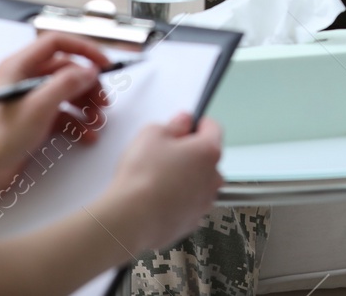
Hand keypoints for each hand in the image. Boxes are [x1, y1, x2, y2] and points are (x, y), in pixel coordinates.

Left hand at [0, 32, 111, 201]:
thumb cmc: (1, 137)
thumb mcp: (39, 107)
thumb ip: (67, 84)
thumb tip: (90, 70)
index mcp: (19, 66)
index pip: (57, 43)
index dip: (83, 50)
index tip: (103, 64)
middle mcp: (25, 77)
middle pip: (67, 69)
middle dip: (88, 85)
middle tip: (104, 102)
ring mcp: (30, 98)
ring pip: (67, 91)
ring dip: (86, 104)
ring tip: (97, 121)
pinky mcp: (35, 117)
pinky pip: (63, 112)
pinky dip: (77, 122)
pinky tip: (87, 135)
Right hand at [96, 113, 223, 253]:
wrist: (132, 219)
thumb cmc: (143, 176)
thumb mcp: (152, 134)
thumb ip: (173, 125)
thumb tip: (182, 123)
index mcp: (208, 151)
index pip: (213, 128)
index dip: (198, 124)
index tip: (185, 125)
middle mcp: (213, 178)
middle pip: (207, 158)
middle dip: (189, 153)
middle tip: (164, 153)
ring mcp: (204, 202)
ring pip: (198, 182)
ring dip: (185, 177)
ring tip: (157, 179)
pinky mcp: (192, 221)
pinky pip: (188, 203)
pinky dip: (178, 199)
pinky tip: (157, 198)